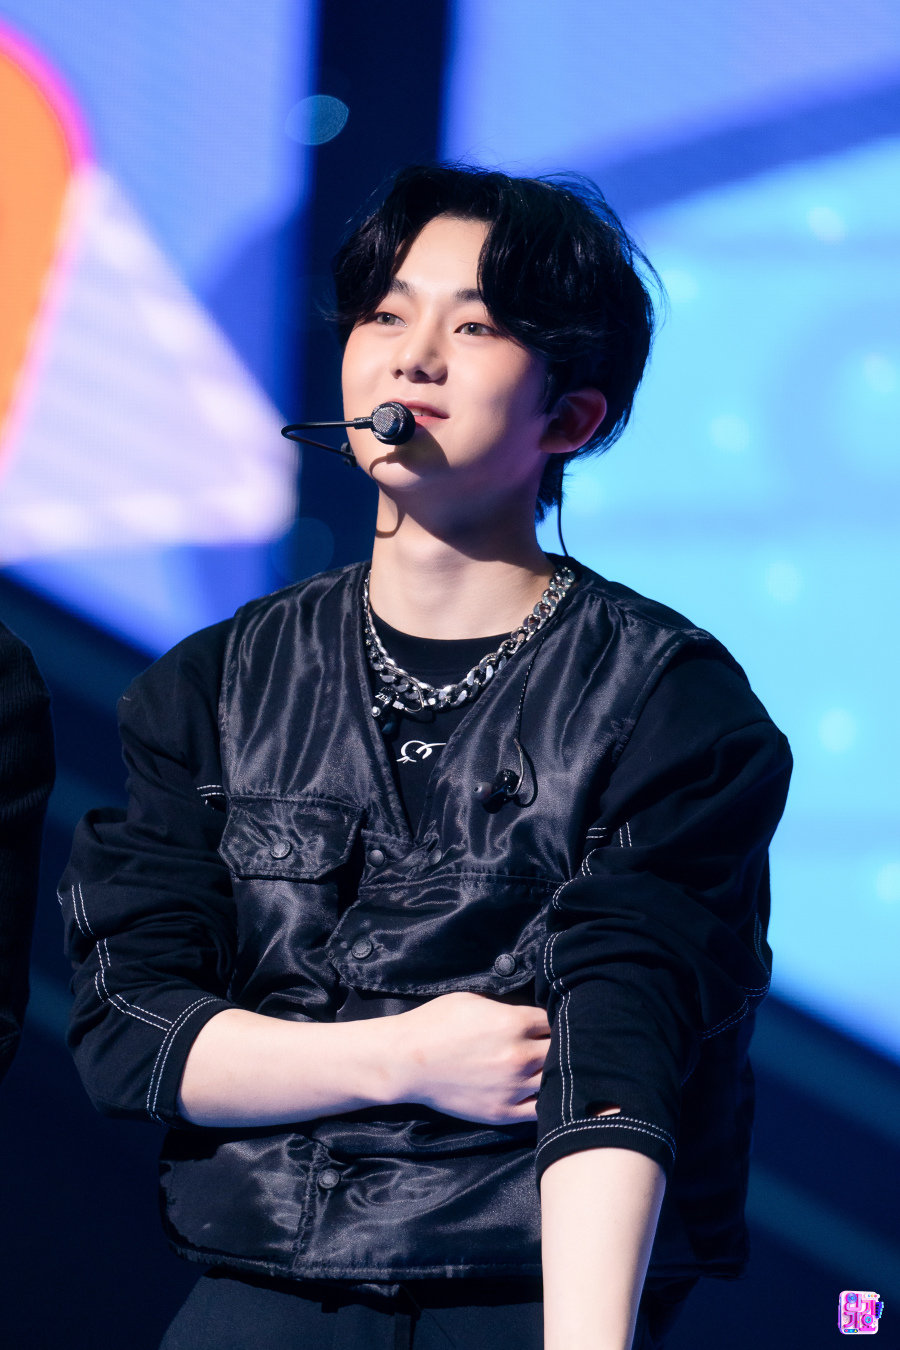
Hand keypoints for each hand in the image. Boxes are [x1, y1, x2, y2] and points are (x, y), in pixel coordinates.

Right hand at [391, 992, 549, 1124]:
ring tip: (551, 1067)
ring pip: (555, 1080)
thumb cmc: (436, 1023)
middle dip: (560, 1044)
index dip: (557, 1018)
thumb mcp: (475, 1000)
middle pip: (561, 1050)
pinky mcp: (503, 1112)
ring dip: (556, 1072)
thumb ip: (510, 1007)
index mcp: (513, 1023)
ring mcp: (512, 1088)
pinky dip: (546, 1100)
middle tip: (557, 1044)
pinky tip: (542, 1092)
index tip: (551, 1022)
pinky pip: (540, 1110)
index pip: (556, 1020)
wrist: (407, 1061)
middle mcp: (518, 1056)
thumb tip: (534, 1011)